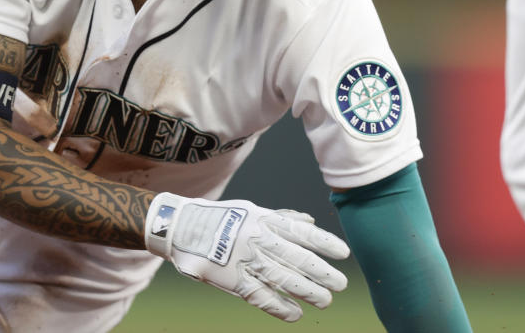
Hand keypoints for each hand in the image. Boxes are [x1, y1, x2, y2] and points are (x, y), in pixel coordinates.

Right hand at [144, 193, 349, 320]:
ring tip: (324, 301)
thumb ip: (280, 218)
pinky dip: (279, 307)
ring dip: (307, 291)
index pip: (300, 232)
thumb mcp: (250, 210)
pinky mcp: (230, 279)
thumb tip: (309, 221)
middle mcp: (256, 239)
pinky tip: (295, 314)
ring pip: (283, 278)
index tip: (344, 254)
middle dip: (322, 273)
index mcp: (262, 220)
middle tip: (341, 284)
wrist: (180, 226)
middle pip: (296, 259)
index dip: (324, 243)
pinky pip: (260, 296)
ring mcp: (244, 260)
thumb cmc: (219, 218)